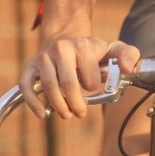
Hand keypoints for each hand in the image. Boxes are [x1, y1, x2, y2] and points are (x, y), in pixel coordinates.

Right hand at [19, 36, 140, 119]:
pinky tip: (42, 114)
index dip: (93, 88)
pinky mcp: (29, 66)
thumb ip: (128, 55)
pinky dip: (33, 102)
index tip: (94, 88)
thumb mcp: (113, 50)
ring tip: (66, 114)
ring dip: (59, 105)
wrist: (65, 41)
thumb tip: (127, 68)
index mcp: (83, 45)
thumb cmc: (92, 53)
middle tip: (80, 113)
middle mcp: (60, 48)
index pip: (89, 77)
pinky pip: (26, 85)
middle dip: (76, 103)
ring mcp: (43, 57)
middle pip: (68, 83)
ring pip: (48, 86)